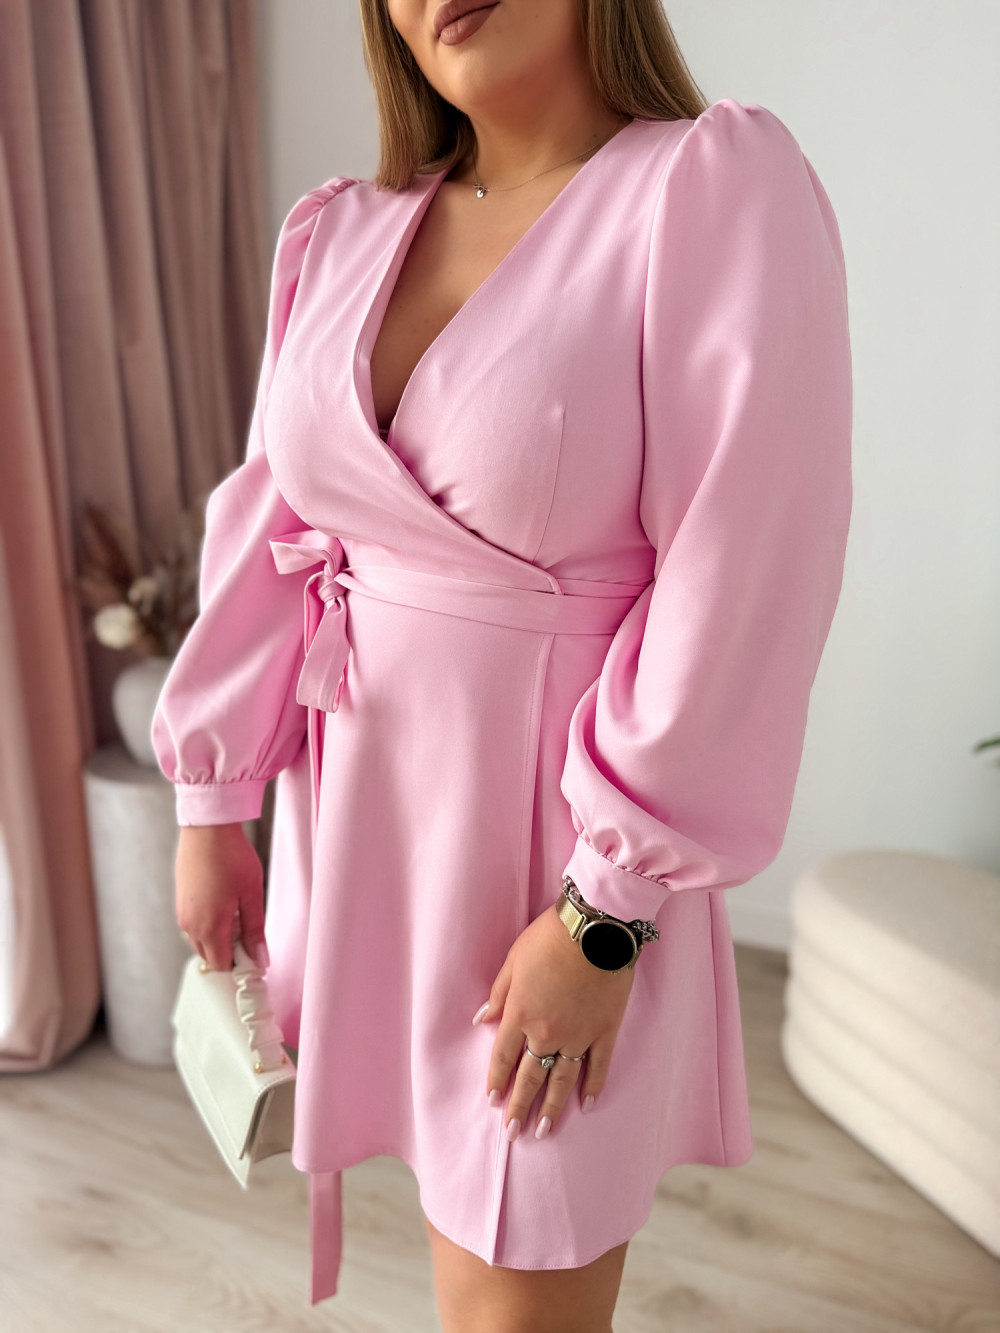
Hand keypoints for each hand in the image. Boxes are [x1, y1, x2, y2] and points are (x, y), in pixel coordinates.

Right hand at [175, 823, 268, 970]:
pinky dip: (209, 924)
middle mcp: (190, 925)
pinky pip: (194, 926)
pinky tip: (223, 902)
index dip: (240, 964)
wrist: (207, 828)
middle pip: (210, 956)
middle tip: (249, 929)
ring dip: (219, 938)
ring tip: (237, 911)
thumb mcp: (252, 894)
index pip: (222, 964)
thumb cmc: (232, 857)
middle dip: (230, 952)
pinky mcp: (179, 902)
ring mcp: (181, 913)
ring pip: (201, 941)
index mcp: (209, 927)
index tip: (256, 953)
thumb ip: (255, 930)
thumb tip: (260, 960)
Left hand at [475, 901, 637, 1139]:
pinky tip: (586, 1106)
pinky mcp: (604, 1030)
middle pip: (530, 1076)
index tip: (493, 1102)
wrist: (595, 928)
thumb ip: (498, 994)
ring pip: (562, 1080)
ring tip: (544, 1131)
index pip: (503, 1057)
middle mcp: (547, 1032)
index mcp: (520, 1014)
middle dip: (520, 1107)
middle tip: (513, 1133)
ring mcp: (578, 1035)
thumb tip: (481, 1020)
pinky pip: (597, 1066)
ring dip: (552, 1107)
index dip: (496, 1080)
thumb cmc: (549, 937)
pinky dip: (592, 1087)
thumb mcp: (513, 961)